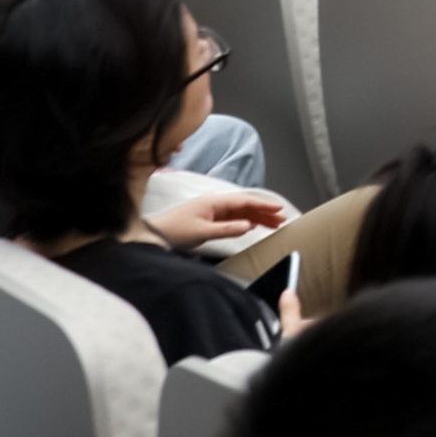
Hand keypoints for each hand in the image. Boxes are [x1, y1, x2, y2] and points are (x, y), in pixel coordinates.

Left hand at [148, 187, 287, 248]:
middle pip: (245, 205)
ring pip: (241, 212)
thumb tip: (249, 226)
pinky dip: (246, 222)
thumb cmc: (175, 231)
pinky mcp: (209, 220)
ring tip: (274, 224)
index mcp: (215, 201)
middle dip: (264, 211)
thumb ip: (227, 229)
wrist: (153, 236)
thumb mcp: (202, 232)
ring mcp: (213, 212)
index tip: (279, 209)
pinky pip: (233, 219)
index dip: (263, 205)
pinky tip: (253, 226)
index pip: (244, 201)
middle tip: (282, 219)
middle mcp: (216, 203)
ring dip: (257, 217)